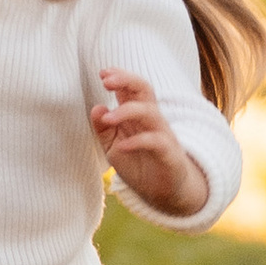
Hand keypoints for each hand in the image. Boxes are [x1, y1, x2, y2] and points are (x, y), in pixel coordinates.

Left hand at [92, 71, 205, 215]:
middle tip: (106, 81)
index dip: (119, 77)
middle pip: (144, 90)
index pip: (131, 88)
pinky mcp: (169, 153)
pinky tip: (122, 146)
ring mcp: (162, 134)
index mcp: (136, 114)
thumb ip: (103, 129)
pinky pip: (156, 141)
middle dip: (127, 80)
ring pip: (150, 112)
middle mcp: (151, 119)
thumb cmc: (138, 163)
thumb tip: (96, 108)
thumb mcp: (112, 146)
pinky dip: (138, 142)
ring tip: (108, 119)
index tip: (103, 73)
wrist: (163, 191)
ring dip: (127, 111)